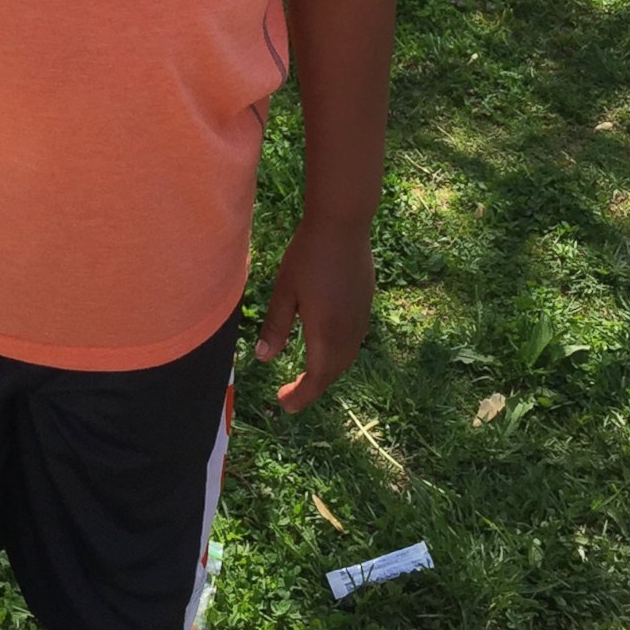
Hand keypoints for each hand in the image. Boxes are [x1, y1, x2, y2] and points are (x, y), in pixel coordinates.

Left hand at [254, 215, 375, 412]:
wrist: (343, 224)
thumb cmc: (307, 255)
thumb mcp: (284, 290)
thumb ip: (276, 326)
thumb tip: (263, 359)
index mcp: (326, 333)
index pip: (316, 379)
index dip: (301, 396)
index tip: (284, 404)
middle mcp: (349, 332)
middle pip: (332, 372)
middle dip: (312, 387)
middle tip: (289, 394)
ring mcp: (361, 318)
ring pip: (346, 358)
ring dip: (327, 371)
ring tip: (306, 374)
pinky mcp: (366, 304)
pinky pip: (353, 341)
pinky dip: (338, 353)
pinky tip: (325, 344)